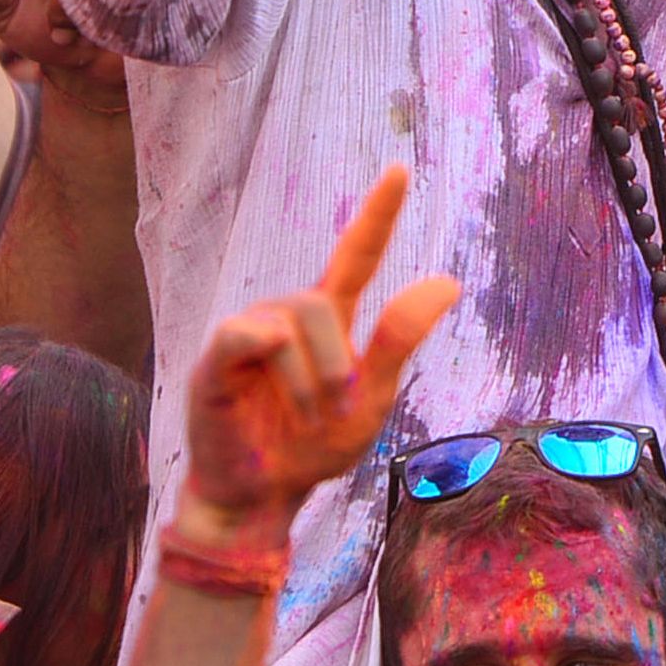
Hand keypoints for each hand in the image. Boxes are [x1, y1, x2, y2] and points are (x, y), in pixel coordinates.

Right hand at [177, 167, 457, 543]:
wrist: (264, 495)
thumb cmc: (315, 445)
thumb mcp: (373, 398)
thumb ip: (401, 340)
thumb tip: (449, 280)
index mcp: (329, 319)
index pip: (356, 253)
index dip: (378, 212)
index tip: (402, 169)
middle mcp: (288, 314)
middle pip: (324, 302)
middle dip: (339, 365)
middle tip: (336, 414)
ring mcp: (249, 333)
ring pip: (292, 325)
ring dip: (310, 382)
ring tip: (304, 420)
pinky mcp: (216, 358)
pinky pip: (242, 333)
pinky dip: (263, 346)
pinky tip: (267, 356)